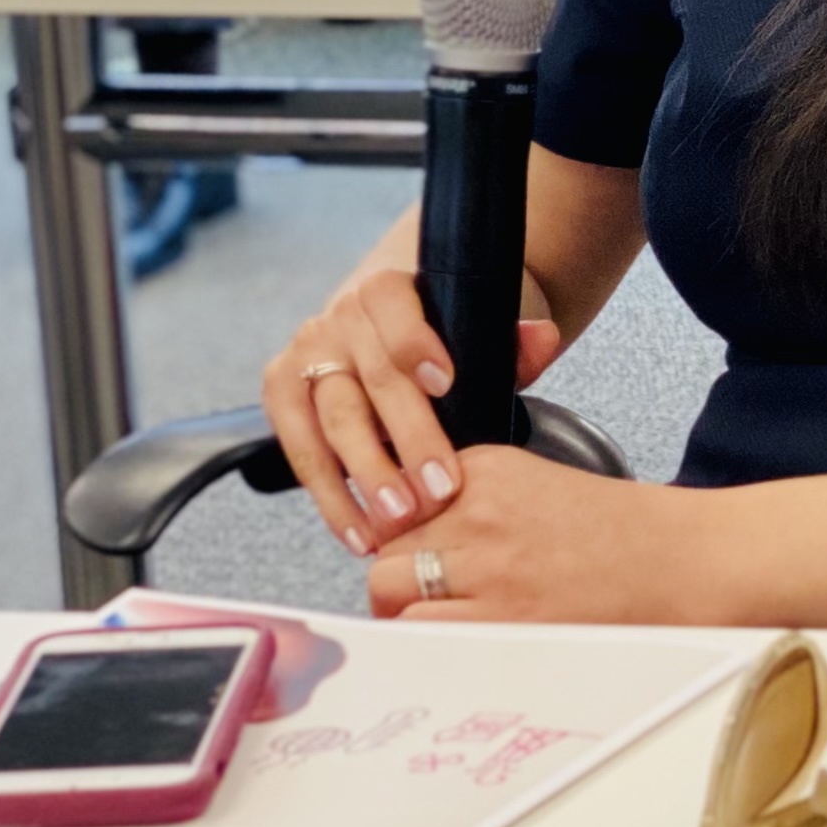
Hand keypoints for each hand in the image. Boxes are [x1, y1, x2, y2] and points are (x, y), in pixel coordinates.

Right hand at [263, 264, 561, 559]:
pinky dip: (330, 499)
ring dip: (363, 477)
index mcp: (386, 291)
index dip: (415, 345)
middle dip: (405, 439)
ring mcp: (306, 358)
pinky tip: (359, 535)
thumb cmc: (440, 339)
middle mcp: (339, 320)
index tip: (443, 384)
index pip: (395, 309)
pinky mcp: (284, 395)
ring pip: (330, 421)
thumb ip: (511, 343)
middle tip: (437, 491)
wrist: (386, 325)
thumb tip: (542, 339)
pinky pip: (301, 452)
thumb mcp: (476, 333)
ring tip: (396, 524)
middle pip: (370, 380)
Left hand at [370, 446, 704, 622]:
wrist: (685, 563)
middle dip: (397, 571)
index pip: (400, 496)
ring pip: (389, 589)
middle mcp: (477, 512)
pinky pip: (423, 634)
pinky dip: (427, 643)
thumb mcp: (544, 486)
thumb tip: (426, 537)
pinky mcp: (499, 620)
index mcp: (489, 470)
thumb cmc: (628, 535)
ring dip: (405, 609)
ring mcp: (485, 568)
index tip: (421, 552)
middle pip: (384, 541)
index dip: (404, 532)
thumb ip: (481, 501)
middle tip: (427, 594)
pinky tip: (459, 645)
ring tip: (442, 623)